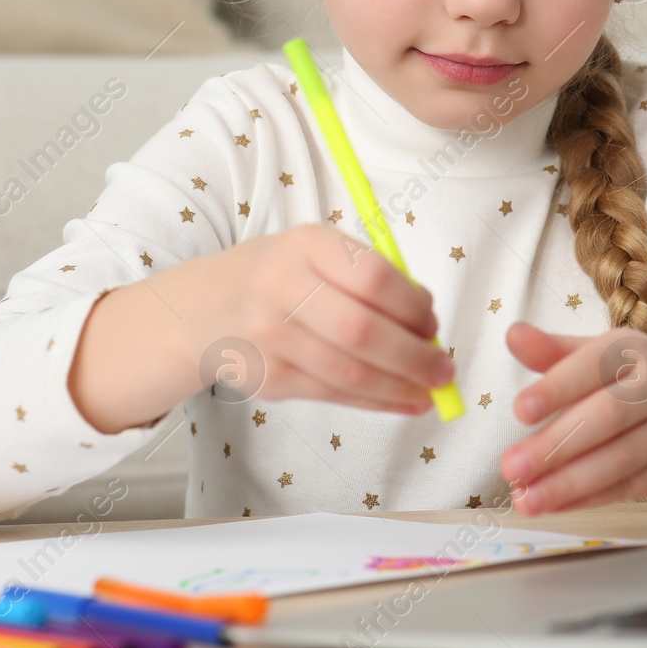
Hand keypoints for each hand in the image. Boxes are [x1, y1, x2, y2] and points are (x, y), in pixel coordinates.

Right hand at [187, 223, 452, 411]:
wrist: (201, 309)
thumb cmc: (279, 276)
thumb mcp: (315, 253)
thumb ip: (369, 278)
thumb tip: (428, 327)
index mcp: (305, 244)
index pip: (373, 277)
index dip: (413, 307)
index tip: (433, 324)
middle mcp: (281, 287)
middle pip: (362, 331)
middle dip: (414, 357)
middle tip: (445, 371)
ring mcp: (269, 336)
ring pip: (350, 373)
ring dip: (400, 388)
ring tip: (430, 393)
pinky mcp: (266, 378)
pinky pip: (332, 395)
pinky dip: (374, 403)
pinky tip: (400, 401)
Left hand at [498, 321, 646, 514]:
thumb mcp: (609, 354)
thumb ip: (557, 351)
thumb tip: (513, 336)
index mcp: (636, 353)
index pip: (595, 366)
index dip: (558, 387)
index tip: (521, 408)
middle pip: (608, 418)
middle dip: (557, 445)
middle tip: (512, 465)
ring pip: (619, 461)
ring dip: (568, 483)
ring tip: (526, 497)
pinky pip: (628, 489)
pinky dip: (588, 500)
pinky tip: (554, 506)